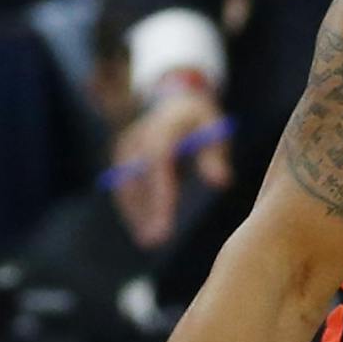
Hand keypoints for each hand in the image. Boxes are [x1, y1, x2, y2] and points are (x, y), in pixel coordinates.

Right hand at [109, 84, 230, 249]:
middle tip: (156, 242)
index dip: (160, 196)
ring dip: (135, 213)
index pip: (158, 165)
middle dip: (146, 212)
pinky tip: (140, 228)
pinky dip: (131, 206)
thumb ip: (214, 156)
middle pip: (139, 180)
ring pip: (126, 185)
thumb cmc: (200, 120)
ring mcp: (126, 146)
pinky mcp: (121, 155)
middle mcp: (138, 136)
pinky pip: (123, 185)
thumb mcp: (214, 130)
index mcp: (162, 128)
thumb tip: (220, 182)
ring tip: (149, 242)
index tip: (166, 224)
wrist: (175, 99)